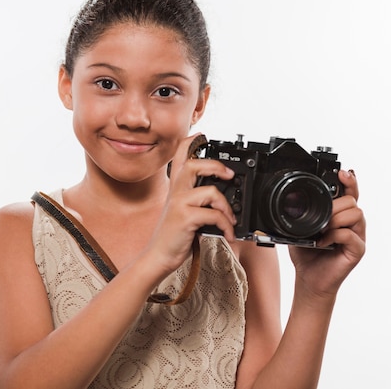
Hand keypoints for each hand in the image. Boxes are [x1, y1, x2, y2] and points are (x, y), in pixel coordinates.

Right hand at [146, 134, 236, 273]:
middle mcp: (175, 192)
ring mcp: (179, 204)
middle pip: (192, 164)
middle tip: (229, 175)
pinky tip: (228, 233)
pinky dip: (226, 225)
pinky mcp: (185, 218)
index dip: (190, 142)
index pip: (179, 157)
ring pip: (210, 191)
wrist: (159, 256)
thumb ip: (196, 200)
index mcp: (175, 188)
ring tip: (230, 219)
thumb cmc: (174, 236)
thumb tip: (221, 196)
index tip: (202, 135)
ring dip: (226, 207)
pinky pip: (213, 215)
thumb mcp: (183, 212)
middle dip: (215, 166)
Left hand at [289, 169, 365, 298]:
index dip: (349, 180)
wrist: (309, 279)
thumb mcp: (301, 228)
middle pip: (352, 200)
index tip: (341, 172)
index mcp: (341, 215)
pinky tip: (322, 242)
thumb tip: (292, 200)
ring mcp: (357, 236)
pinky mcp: (357, 250)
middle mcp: (352, 223)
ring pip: (355, 214)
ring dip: (335, 219)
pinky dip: (334, 236)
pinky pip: (351, 235)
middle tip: (321, 218)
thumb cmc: (307, 254)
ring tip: (322, 230)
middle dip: (335, 205)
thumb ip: (303, 213)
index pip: (350, 192)